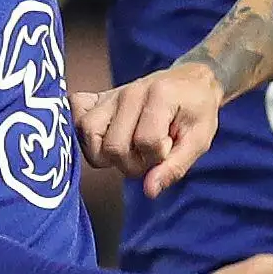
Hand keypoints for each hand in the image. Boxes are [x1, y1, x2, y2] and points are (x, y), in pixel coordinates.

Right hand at [73, 57, 223, 195]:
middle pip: (112, 145)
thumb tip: (149, 191)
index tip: (168, 148)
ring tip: (126, 150)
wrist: (190, 82)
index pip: (146, 143)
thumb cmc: (196, 112)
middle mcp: (130, 92)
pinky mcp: (99, 97)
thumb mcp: (198, 141)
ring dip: (105, 153)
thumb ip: (174, 167)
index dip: (158, 157)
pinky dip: (79, 128)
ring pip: (87, 132)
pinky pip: (74, 110)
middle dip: (131, 163)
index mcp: (159, 96)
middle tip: (147, 155)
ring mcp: (111, 94)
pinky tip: (101, 137)